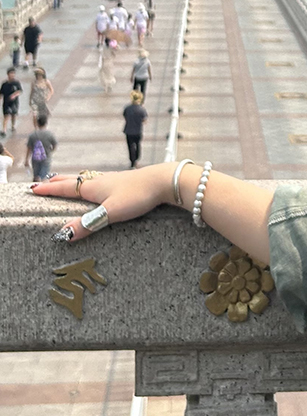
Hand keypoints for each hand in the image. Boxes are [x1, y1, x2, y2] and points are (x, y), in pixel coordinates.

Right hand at [31, 163, 174, 242]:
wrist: (163, 181)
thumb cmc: (137, 195)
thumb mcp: (110, 213)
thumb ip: (87, 224)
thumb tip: (62, 235)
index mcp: (93, 187)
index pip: (66, 188)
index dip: (49, 190)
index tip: (33, 189)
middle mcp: (100, 181)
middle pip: (74, 180)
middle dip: (57, 183)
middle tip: (43, 183)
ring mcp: (113, 180)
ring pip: (87, 180)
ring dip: (72, 182)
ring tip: (66, 183)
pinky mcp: (123, 183)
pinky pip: (99, 181)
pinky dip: (88, 183)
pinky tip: (97, 186)